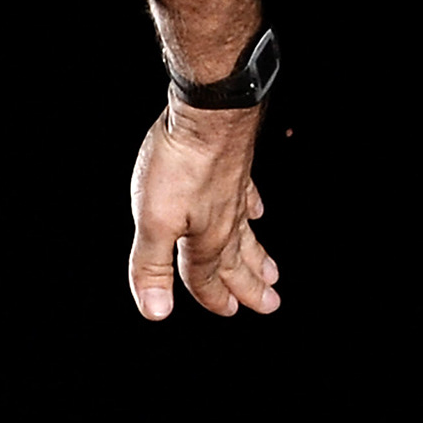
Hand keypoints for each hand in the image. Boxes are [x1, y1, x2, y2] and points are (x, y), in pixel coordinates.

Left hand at [124, 100, 277, 318]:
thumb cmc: (180, 164)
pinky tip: (256, 212)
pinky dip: (252, 210)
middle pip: (236, 262)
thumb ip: (151, 267)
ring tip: (271, 271)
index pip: (205, 278)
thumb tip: (157, 311)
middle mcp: (225, 221)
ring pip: (247, 235)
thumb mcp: (152, 222)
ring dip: (257, 255)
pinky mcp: (235, 168)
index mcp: (205, 240)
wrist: (208, 111)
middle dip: (249, 286)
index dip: (212, 298)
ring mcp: (233, 194)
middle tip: (270, 303)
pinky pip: (247, 197)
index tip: (227, 311)